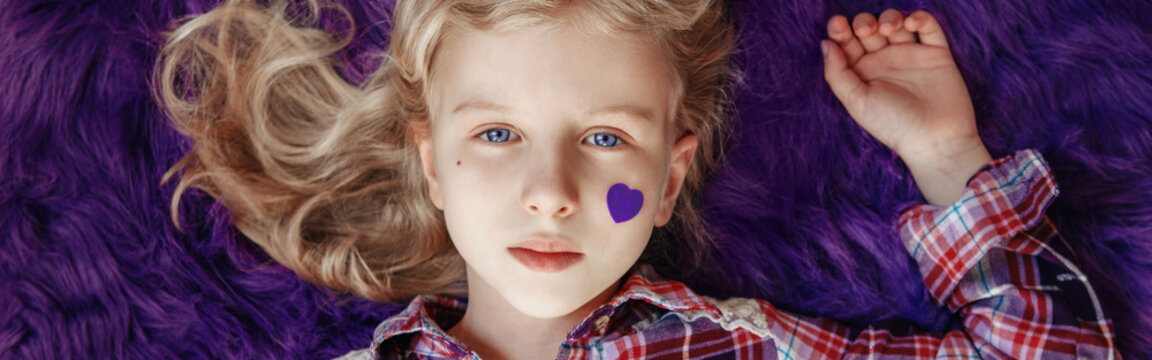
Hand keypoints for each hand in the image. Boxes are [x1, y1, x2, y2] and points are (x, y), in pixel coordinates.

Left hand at [822, 9, 992, 204]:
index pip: (847, 43)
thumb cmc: (893, 125)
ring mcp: (911, 55)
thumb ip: (837, 73)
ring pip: (896, 23)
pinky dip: (920, 17)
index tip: (837, 25)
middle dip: (863, 22)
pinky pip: (928, 27)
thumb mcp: (857, 102)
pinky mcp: (936, 54)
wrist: (936, 139)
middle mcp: (885, 61)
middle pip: (869, 28)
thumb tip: (825, 43)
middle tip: (866, 31)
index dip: (839, 30)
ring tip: (887, 29)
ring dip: (889, 17)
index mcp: (862, 73)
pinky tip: (910, 23)